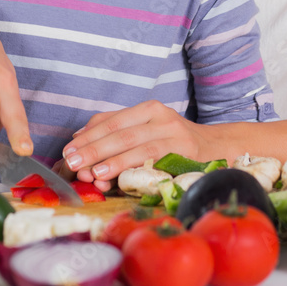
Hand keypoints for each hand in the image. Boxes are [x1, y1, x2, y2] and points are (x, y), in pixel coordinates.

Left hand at [61, 100, 219, 186]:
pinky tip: (117, 177)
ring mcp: (173, 134)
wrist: (218, 148)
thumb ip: (118, 133)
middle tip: (72, 163)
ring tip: (91, 172)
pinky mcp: (183, 153)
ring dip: (110, 159)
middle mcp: (161, 117)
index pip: (112, 120)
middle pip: (120, 131)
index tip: (68, 150)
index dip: (88, 135)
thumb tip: (80, 141)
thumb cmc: (175, 143)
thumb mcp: (148, 131)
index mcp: (148, 109)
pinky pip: (153, 161)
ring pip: (135, 145)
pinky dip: (132, 169)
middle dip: (93, 148)